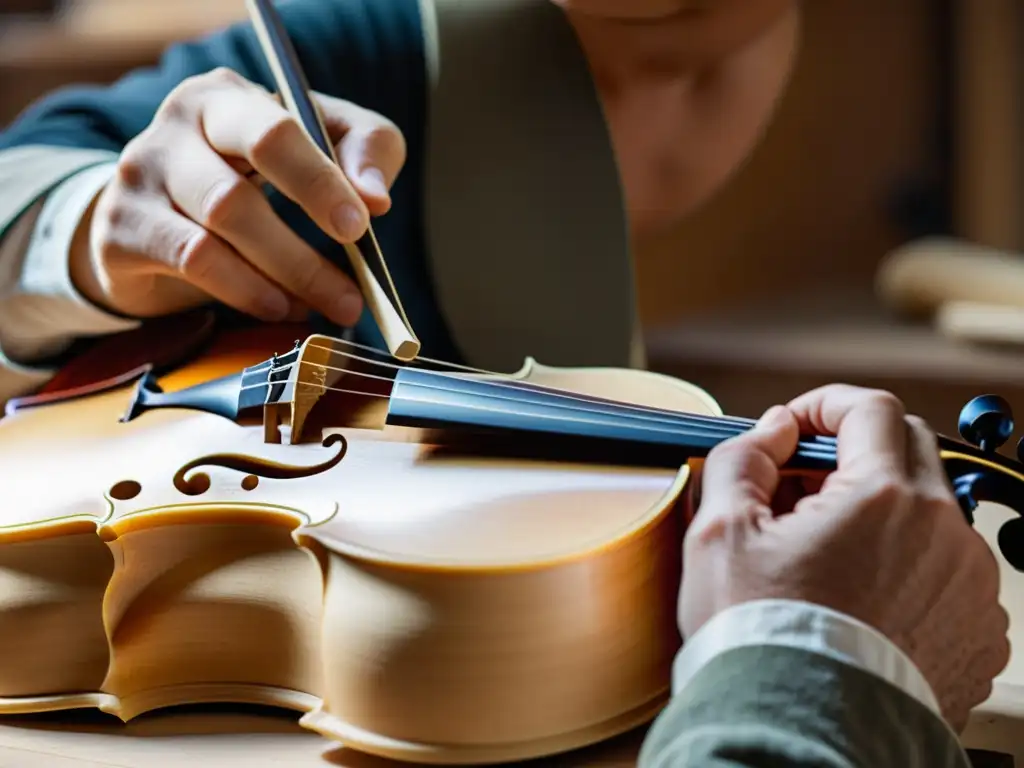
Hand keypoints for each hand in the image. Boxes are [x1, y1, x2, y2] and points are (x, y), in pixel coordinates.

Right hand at [71, 67, 406, 324]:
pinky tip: (277, 306)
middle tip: (351, 297)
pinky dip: (244, 294)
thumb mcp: (324, 143)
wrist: (164, 209)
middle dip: (301, 256)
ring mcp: (140, 176)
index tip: (359, 227)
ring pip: (212, 240)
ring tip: (321, 306)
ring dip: (279, 282)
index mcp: (227, 96)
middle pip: (235, 196)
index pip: (274, 133)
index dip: (318, 184)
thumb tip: (375, 198)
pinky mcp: (120, 229)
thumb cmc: (261, 169)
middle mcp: (174, 126)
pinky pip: (191, 266)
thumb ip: (364, 151)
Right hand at [680, 384, 1010, 731]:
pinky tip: (857, 598)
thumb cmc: (761, 639)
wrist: (800, 733)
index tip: (794, 428)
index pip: (870, 409)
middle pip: (907, 452)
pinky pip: (944, 571)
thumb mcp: (720, 532)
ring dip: (879, 514)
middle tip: (799, 492)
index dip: (823, 406)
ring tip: (821, 558)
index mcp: (887, 498)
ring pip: (927, 514)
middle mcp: (945, 535)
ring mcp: (969, 587)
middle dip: (851, 457)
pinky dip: (905, 566)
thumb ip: (744, 457)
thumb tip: (774, 431)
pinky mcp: (976, 632)